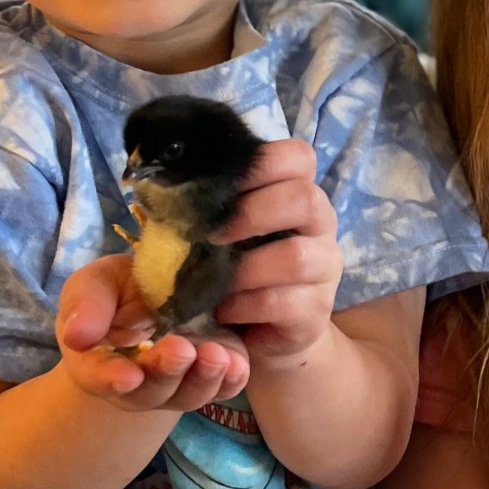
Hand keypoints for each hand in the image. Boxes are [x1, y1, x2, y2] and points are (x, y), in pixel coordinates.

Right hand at [56, 252, 249, 410]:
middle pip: (151, 390)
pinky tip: (237, 362)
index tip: (128, 375)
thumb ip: (87, 306)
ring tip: (216, 356)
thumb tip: (79, 336)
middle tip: (180, 350)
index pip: (99, 377)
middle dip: (166, 372)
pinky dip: (231, 380)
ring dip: (203, 379)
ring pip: (189, 394)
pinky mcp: (211, 376)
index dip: (112, 378)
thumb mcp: (94, 286)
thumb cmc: (116, 293)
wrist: (155, 294)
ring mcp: (176, 384)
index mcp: (97, 363)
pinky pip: (223, 389)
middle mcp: (137, 384)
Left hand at [214, 139, 343, 367]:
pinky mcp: (315, 309)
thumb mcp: (225, 231)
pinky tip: (223, 309)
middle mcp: (320, 224)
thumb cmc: (237, 267)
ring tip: (214, 280)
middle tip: (211, 234)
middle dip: (252, 213)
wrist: (261, 330)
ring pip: (295, 256)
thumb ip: (210, 207)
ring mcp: (324, 267)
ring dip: (245, 268)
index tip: (221, 182)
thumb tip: (164, 185)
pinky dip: (243, 305)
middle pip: (304, 199)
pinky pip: (280, 301)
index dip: (262, 162)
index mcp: (298, 193)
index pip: (299, 157)